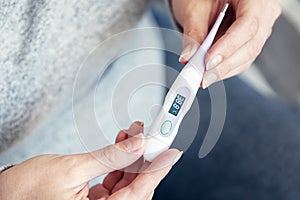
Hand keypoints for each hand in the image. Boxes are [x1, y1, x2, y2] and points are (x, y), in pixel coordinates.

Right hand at [0, 122, 181, 199]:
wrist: (4, 194)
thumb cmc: (26, 189)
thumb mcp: (71, 168)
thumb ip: (108, 157)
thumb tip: (137, 144)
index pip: (139, 193)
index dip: (157, 170)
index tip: (171, 152)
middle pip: (136, 188)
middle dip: (144, 159)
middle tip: (152, 135)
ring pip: (127, 182)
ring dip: (131, 157)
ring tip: (134, 134)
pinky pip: (115, 181)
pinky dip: (119, 162)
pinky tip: (122, 144)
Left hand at [172, 0, 280, 87]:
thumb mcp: (195, 8)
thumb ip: (193, 32)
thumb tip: (189, 57)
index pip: (247, 25)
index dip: (228, 47)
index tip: (208, 62)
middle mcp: (263, 13)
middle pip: (250, 46)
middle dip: (224, 66)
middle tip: (203, 78)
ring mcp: (260, 28)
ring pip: (247, 56)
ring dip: (223, 70)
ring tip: (203, 78)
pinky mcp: (251, 41)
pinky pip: (242, 59)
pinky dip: (225, 68)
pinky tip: (210, 73)